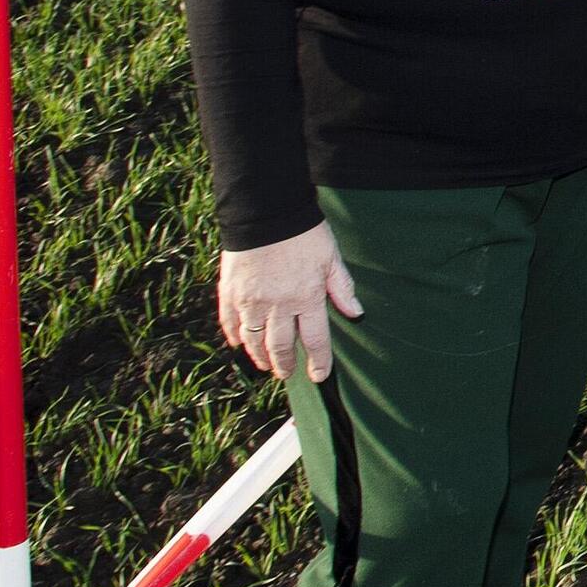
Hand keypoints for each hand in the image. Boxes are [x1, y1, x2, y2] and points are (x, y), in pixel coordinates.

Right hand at [217, 223, 360, 382]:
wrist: (265, 211)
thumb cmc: (304, 233)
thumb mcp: (331, 257)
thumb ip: (342, 288)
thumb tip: (356, 314)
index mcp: (307, 297)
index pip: (316, 340)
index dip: (319, 362)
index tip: (318, 376)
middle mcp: (279, 305)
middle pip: (282, 346)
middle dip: (286, 364)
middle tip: (287, 373)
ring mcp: (252, 302)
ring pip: (255, 341)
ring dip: (261, 357)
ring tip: (266, 365)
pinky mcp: (231, 294)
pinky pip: (231, 324)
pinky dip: (235, 337)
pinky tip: (239, 344)